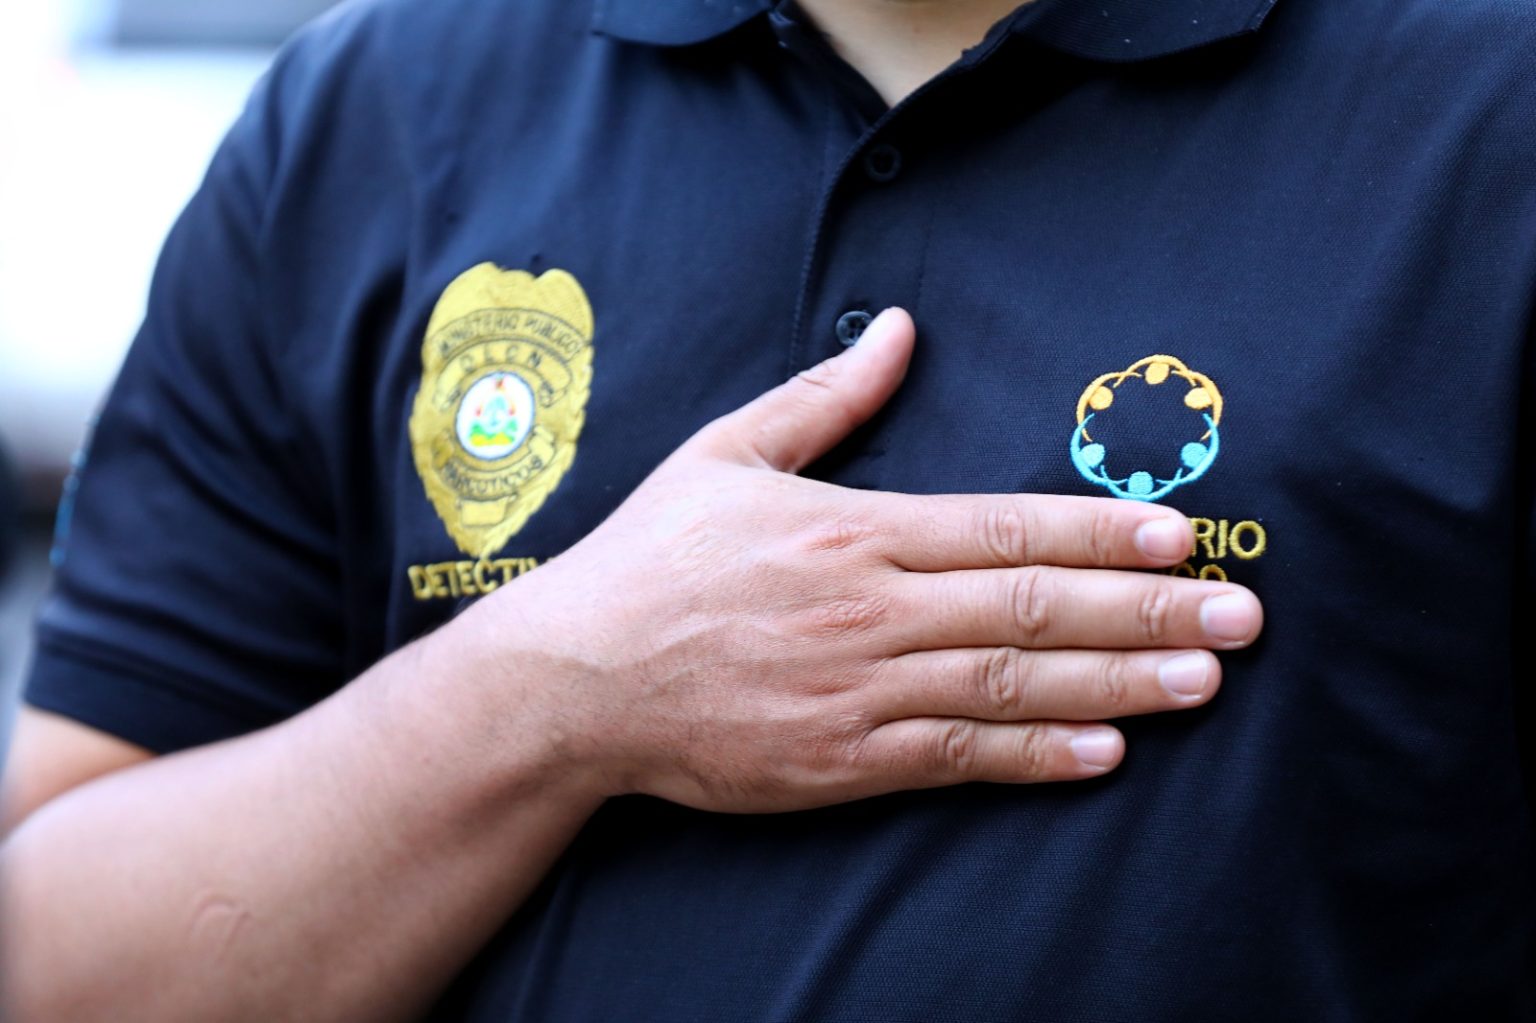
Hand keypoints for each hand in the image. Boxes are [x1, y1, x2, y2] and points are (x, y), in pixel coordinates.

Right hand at [469, 308, 1262, 812]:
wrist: (574, 680)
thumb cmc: (652, 560)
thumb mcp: (726, 453)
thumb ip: (826, 398)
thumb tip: (898, 330)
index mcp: (853, 530)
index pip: (1004, 524)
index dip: (1100, 528)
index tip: (1179, 534)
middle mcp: (870, 611)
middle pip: (1033, 606)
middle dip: (1147, 611)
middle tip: (1239, 614)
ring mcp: (858, 692)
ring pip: (1011, 685)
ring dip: (1117, 683)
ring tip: (1204, 683)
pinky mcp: (838, 762)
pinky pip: (954, 759)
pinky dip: (1034, 759)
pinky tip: (1104, 753)